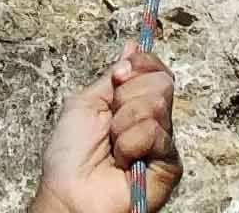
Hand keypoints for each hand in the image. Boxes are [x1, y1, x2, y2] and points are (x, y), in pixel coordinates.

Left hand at [30, 49, 178, 212]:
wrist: (70, 192)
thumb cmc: (70, 154)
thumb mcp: (86, 102)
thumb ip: (112, 75)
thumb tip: (132, 45)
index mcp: (134, 103)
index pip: (156, 68)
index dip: (141, 63)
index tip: (118, 74)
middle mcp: (152, 120)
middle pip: (161, 81)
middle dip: (126, 97)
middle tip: (110, 122)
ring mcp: (162, 143)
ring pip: (156, 105)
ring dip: (123, 123)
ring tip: (113, 146)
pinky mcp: (169, 166)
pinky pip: (155, 133)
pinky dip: (131, 143)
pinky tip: (124, 161)